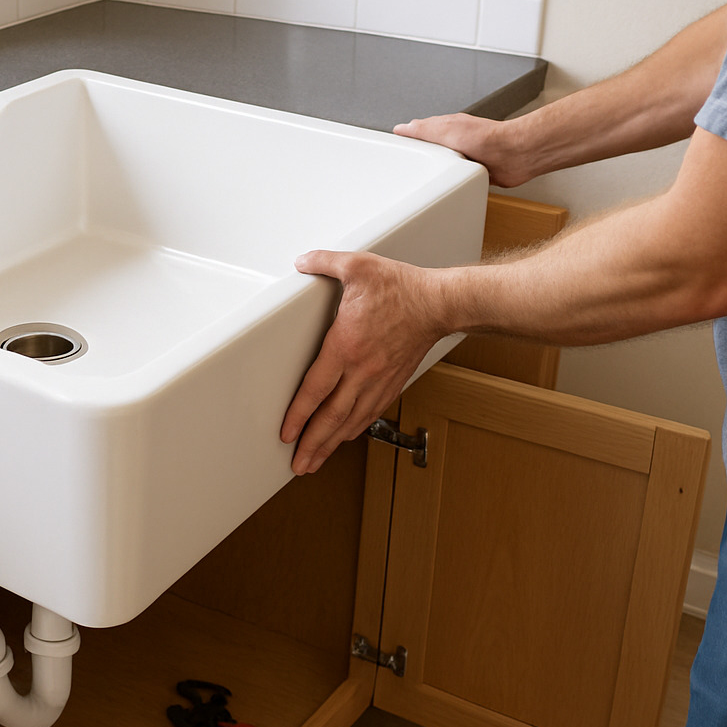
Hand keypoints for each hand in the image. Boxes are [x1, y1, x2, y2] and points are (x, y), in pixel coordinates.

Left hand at [280, 251, 445, 475]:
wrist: (440, 304)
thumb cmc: (402, 287)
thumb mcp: (358, 266)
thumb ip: (325, 262)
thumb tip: (301, 261)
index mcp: (346, 346)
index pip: (315, 389)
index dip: (298, 415)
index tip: (286, 433)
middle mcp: (361, 370)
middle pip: (331, 416)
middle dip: (312, 444)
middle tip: (297, 465)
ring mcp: (378, 380)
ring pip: (350, 420)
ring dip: (331, 444)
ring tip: (315, 461)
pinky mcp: (392, 382)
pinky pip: (370, 412)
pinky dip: (354, 429)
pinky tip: (344, 437)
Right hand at [393, 113, 534, 187]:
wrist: (514, 155)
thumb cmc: (487, 138)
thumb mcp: (446, 130)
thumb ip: (423, 130)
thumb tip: (403, 128)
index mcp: (448, 128)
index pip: (422, 132)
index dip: (409, 140)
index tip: (397, 149)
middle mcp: (457, 142)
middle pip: (431, 152)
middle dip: (422, 160)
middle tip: (409, 169)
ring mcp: (467, 157)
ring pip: (444, 167)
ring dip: (439, 173)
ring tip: (428, 179)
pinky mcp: (476, 173)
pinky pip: (458, 179)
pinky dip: (453, 182)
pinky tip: (449, 185)